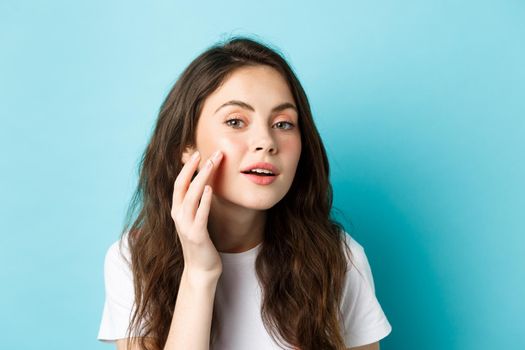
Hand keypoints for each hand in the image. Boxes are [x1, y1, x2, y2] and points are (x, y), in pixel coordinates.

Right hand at [171, 150, 223, 278]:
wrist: (201, 270)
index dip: (187, 167)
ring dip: (201, 178)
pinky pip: (200, 214)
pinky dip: (205, 201)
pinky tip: (211, 189)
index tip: (197, 152)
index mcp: (177, 210)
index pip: (179, 183)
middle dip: (193, 167)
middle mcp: (178, 216)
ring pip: (191, 197)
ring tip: (211, 164)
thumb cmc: (201, 243)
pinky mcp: (197, 235)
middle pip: (183, 185)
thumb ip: (196, 204)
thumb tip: (205, 185)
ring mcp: (186, 226)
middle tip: (204, 151)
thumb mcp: (196, 220)